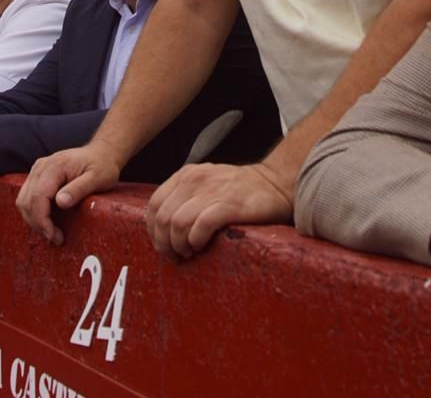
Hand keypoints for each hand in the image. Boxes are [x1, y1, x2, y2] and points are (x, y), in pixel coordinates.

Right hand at [16, 144, 123, 246]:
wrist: (101, 153)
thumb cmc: (102, 166)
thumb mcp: (98, 179)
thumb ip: (79, 189)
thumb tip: (60, 202)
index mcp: (54, 166)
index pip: (38, 197)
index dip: (42, 221)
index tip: (54, 236)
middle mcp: (41, 167)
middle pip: (27, 201)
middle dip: (38, 224)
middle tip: (56, 238)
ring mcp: (37, 170)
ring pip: (23, 201)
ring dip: (34, 220)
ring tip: (52, 232)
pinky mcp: (37, 176)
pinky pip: (27, 198)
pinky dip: (34, 213)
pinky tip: (48, 221)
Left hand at [145, 161, 293, 258]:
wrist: (277, 183)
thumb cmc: (241, 191)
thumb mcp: (206, 184)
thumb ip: (185, 198)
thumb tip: (164, 230)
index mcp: (186, 175)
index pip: (154, 205)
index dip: (153, 231)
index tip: (163, 245)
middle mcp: (195, 179)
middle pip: (162, 218)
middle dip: (164, 244)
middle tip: (175, 256)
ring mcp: (212, 191)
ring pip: (176, 223)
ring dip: (179, 245)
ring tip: (189, 253)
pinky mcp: (229, 204)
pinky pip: (200, 225)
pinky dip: (196, 240)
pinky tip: (202, 246)